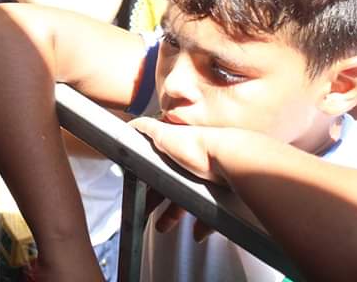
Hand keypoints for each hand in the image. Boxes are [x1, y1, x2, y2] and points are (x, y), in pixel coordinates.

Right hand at [131, 117, 224, 239]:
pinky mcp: (217, 195)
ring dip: (174, 214)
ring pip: (186, 201)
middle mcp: (189, 165)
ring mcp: (203, 180)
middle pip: (169, 186)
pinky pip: (207, 214)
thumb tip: (132, 125)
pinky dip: (201, 224)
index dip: (146, 181)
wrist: (224, 157)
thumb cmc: (196, 145)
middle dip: (157, 201)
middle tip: (147, 211)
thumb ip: (146, 128)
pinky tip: (196, 231)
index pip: (156, 167)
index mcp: (175, 151)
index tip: (138, 191)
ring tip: (163, 225)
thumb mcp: (163, 134)